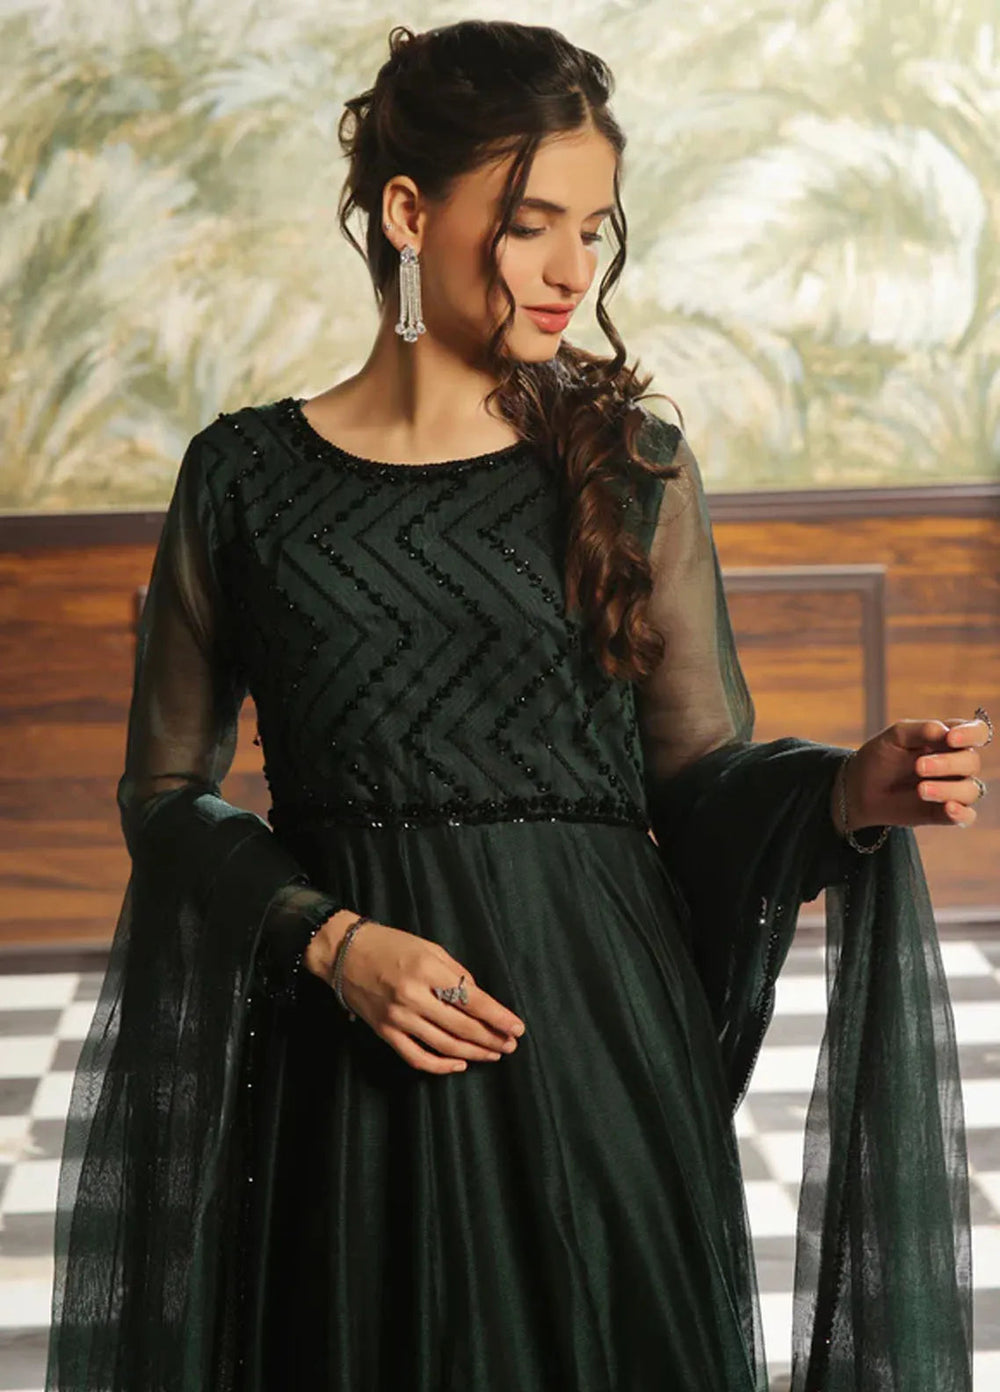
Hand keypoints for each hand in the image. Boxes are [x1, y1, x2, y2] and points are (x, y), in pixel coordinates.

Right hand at [304, 911, 525, 1074]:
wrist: (345, 952)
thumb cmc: (391, 945)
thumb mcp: (429, 947)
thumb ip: (455, 972)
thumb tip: (478, 998)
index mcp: (427, 970)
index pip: (471, 1000)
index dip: (497, 1017)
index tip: (517, 1027)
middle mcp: (413, 996)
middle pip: (461, 1027)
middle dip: (491, 1038)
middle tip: (511, 1044)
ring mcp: (398, 1017)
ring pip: (443, 1045)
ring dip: (473, 1053)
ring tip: (493, 1054)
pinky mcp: (385, 1032)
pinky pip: (416, 1057)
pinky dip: (440, 1066)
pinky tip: (459, 1064)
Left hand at [834, 716, 990, 832]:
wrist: (859, 788)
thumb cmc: (880, 757)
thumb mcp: (895, 737)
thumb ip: (921, 730)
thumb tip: (946, 730)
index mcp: (949, 740)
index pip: (977, 732)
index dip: (971, 734)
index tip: (951, 738)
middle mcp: (957, 764)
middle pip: (971, 762)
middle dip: (947, 763)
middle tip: (918, 766)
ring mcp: (953, 789)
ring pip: (971, 790)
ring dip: (948, 789)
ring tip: (921, 789)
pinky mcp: (946, 813)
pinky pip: (967, 816)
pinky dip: (962, 813)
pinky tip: (949, 809)